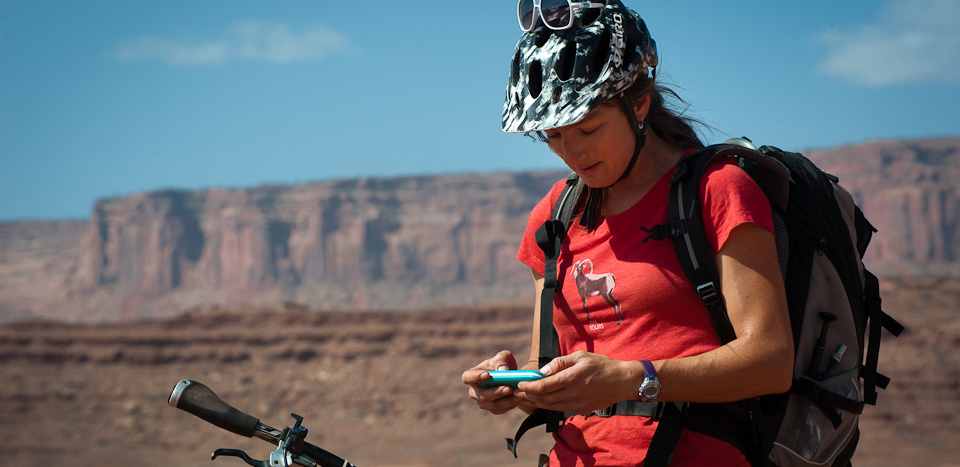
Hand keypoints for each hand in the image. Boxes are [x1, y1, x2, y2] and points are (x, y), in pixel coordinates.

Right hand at [462, 350, 520, 414]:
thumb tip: (502, 371)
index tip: (487, 375)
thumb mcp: (503, 357)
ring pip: (491, 405)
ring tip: (517, 394)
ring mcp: (482, 402)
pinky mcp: (492, 408)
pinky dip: (509, 405)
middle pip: (481, 395)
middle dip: (495, 392)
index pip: (467, 377)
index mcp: (472, 375)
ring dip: (505, 401)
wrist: (511, 377)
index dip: (475, 377)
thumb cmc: (503, 364)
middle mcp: (474, 391)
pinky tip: (518, 399)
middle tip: (509, 388)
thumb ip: (501, 360)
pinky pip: (499, 410)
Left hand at [514, 350, 637, 414]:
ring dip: (535, 403)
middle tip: (516, 392)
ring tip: (524, 398)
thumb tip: (542, 371)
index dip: (528, 387)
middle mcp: (573, 394)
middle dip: (527, 396)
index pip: (543, 386)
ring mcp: (577, 404)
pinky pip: (560, 409)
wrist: (622, 381)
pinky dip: (548, 405)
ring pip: (550, 406)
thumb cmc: (601, 365)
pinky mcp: (581, 410)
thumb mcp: (580, 356)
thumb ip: (560, 363)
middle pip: (544, 399)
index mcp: (571, 379)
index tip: (519, 384)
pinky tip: (541, 401)